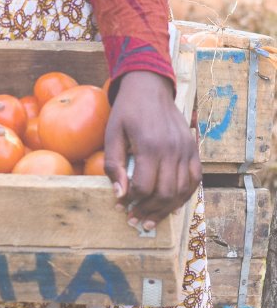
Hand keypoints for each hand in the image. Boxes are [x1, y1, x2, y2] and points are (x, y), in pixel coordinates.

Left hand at [104, 70, 200, 229]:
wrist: (150, 87)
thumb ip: (114, 163)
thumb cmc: (127, 110)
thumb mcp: (112, 132)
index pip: (144, 186)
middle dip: (149, 211)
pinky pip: (195, 180)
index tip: (121, 206)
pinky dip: (184, 196)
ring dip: (166, 209)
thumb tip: (120, 194)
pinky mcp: (194, 149)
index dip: (132, 200)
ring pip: (182, 191)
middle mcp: (172, 150)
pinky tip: (170, 205)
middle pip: (165, 193)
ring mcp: (187, 150)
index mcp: (149, 145)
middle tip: (135, 219)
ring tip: (150, 219)